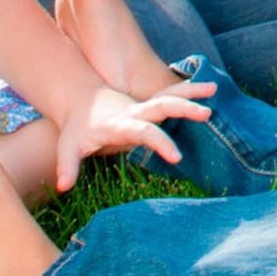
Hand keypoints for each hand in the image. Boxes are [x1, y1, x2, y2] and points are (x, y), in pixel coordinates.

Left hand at [50, 81, 208, 188]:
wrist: (79, 100)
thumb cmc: (76, 128)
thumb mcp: (68, 147)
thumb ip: (68, 166)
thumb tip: (62, 187)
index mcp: (120, 123)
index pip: (143, 132)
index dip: (160, 143)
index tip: (177, 157)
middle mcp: (135, 111)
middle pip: (161, 106)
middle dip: (183, 108)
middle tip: (206, 114)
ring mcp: (143, 106)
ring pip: (170, 96)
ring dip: (191, 92)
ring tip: (214, 88)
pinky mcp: (149, 105)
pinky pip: (172, 96)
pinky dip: (189, 91)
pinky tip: (210, 88)